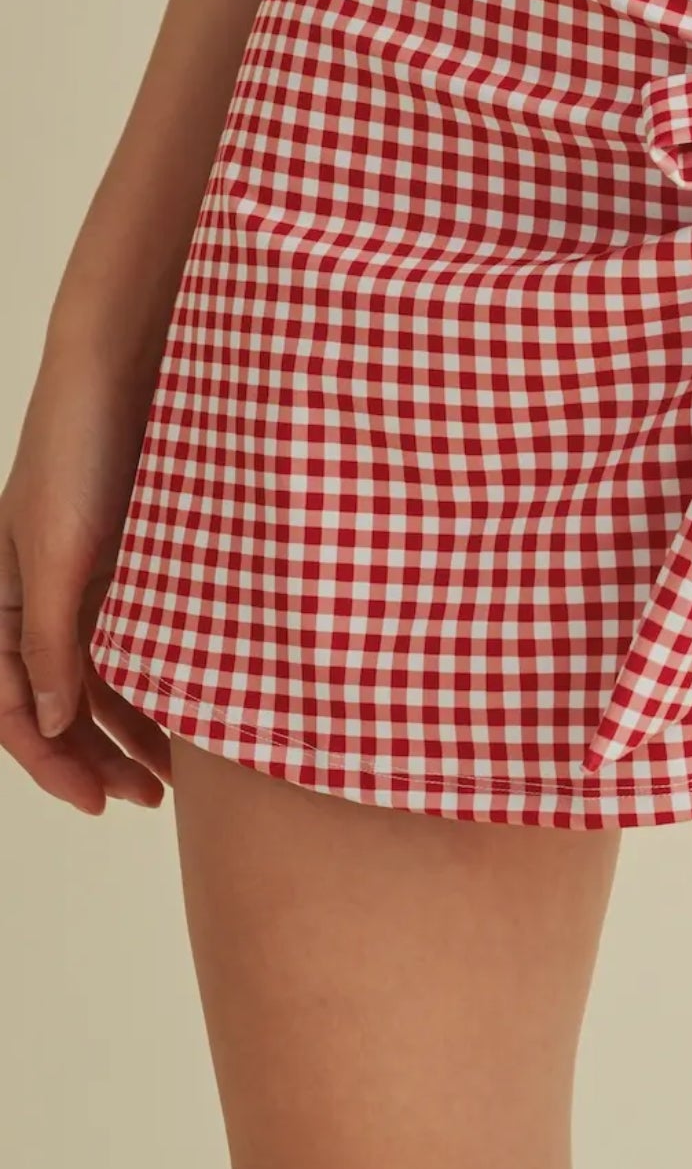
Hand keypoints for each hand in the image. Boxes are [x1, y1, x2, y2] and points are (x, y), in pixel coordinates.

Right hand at [0, 342, 171, 812]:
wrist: (132, 365)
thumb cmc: (81, 445)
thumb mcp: (61, 548)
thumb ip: (50, 635)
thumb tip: (51, 721)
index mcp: (2, 597)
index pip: (14, 705)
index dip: (52, 761)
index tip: (99, 803)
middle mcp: (41, 597)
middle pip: (60, 702)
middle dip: (96, 759)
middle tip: (148, 800)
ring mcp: (90, 580)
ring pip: (103, 678)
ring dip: (132, 728)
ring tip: (176, 776)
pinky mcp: (137, 561)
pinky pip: (140, 638)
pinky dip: (160, 678)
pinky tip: (194, 711)